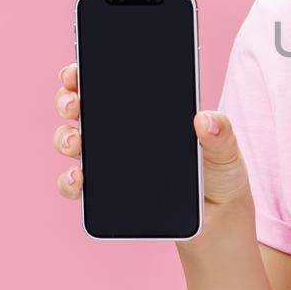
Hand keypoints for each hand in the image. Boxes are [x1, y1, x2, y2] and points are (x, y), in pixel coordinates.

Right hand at [52, 62, 255, 255]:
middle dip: (68, 100)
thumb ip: (221, 134)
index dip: (87, 72)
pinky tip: (78, 177)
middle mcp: (120, 133)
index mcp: (147, 111)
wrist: (217, 218)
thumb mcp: (225, 150)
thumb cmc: (219, 174)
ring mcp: (109, 163)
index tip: (76, 71)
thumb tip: (206, 119)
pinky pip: (77, 186)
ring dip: (64, 139)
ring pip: (72, 142)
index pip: (110, 83)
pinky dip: (70, 181)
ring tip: (75, 143)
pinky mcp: (105, 195)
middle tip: (74, 105)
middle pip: (82, 108)